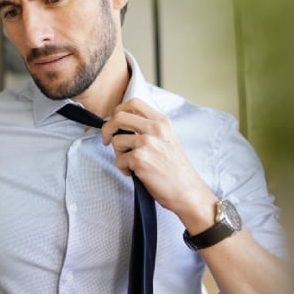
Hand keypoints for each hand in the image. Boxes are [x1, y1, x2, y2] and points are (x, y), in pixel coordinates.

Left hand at [100, 99, 215, 217]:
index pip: (134, 103)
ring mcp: (147, 143)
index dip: (118, 111)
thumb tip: (122, 124)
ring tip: (131, 163)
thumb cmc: (175, 169)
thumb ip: (149, 128)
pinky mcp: (140, 159)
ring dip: (118, 154)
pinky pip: (118, 160)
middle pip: (118, 116)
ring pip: (116, 140)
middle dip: (107, 129)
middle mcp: (155, 128)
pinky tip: (136, 174)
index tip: (116, 124)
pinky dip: (123, 169)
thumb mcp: (167, 139)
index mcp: (162, 121)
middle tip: (107, 140)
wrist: (187, 191)